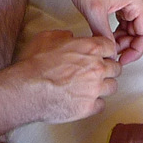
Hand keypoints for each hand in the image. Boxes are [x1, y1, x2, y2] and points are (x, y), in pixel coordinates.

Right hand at [5, 29, 120, 123]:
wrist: (26, 89)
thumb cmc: (35, 63)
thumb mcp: (47, 38)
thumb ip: (64, 35)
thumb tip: (69, 36)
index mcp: (91, 48)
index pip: (111, 47)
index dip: (106, 51)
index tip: (102, 54)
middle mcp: (97, 68)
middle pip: (116, 68)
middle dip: (108, 68)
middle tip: (98, 71)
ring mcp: (95, 89)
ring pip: (112, 87)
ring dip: (104, 86)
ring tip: (92, 86)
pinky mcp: (88, 107)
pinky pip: (102, 105)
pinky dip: (95, 103)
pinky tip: (85, 100)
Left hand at [60, 0, 142, 63]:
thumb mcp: (94, 12)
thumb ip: (104, 35)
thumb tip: (109, 53)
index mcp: (137, 2)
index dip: (136, 51)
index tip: (122, 60)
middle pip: (140, 31)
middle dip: (127, 45)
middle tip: (111, 54)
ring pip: (131, 26)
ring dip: (121, 38)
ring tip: (106, 46)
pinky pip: (124, 19)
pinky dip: (117, 29)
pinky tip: (105, 35)